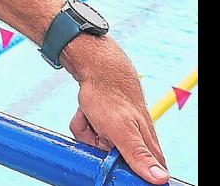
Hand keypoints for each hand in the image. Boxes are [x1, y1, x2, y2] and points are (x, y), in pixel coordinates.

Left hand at [67, 49, 168, 183]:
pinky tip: (86, 113)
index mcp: (146, 148)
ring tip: (91, 118)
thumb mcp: (121, 131)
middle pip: (110, 162)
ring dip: (86, 133)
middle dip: (97, 148)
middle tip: (97, 131)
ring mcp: (118, 134)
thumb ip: (139, 155)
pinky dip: (82, 124)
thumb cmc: (111, 99)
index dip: (129, 173)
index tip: (113, 157)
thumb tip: (161, 179)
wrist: (99, 69)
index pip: (146, 174)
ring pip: (95, 148)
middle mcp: (134, 142)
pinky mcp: (104, 127)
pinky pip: (86, 134)